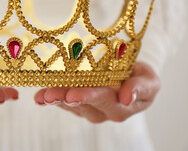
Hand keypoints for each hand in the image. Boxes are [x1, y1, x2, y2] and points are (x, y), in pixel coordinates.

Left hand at [34, 62, 159, 122]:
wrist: (132, 76)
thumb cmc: (141, 77)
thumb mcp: (149, 79)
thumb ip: (141, 88)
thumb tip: (126, 98)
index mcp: (121, 105)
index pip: (103, 99)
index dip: (87, 96)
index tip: (72, 95)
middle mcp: (103, 111)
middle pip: (81, 104)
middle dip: (64, 99)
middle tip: (49, 95)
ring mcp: (89, 108)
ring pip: (69, 104)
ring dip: (54, 99)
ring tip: (41, 96)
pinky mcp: (77, 103)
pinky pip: (63, 101)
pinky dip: (50, 98)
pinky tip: (38, 98)